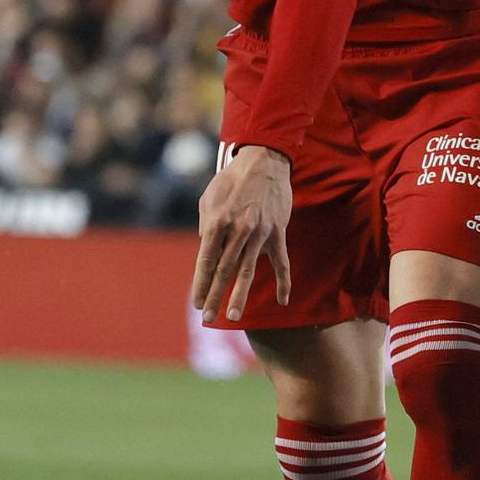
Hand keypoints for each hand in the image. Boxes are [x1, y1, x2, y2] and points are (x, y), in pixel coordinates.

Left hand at [192, 145, 292, 323]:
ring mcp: (260, 233)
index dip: (200, 284)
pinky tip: (282, 301)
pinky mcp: (277, 232)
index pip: (206, 261)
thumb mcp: (209, 198)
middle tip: (207, 318)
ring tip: (232, 316)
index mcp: (217, 222)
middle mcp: (238, 230)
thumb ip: (205, 225)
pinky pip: (281, 262)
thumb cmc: (231, 179)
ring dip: (240, 295)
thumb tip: (205, 248)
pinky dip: (283, 282)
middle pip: (224, 271)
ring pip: (248, 270)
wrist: (264, 161)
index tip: (196, 303)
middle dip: (214, 296)